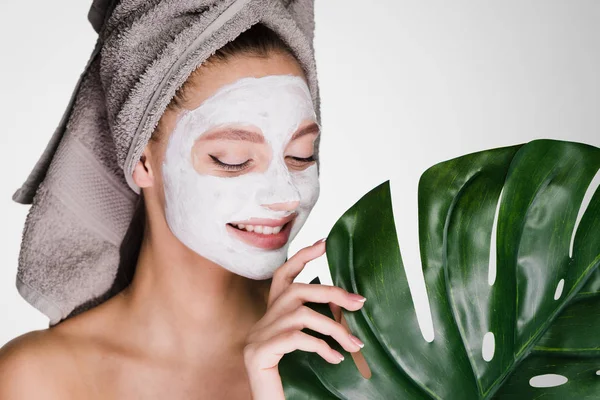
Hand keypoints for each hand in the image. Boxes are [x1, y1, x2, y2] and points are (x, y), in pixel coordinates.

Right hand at [243, 238, 366, 399]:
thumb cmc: (291, 380)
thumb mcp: (303, 347)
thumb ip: (316, 326)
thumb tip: (349, 307)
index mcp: (272, 317)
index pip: (282, 276)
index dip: (302, 258)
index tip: (323, 243)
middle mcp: (261, 322)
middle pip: (296, 291)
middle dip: (331, 293)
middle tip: (359, 303)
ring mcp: (258, 337)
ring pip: (300, 314)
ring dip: (332, 327)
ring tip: (353, 345)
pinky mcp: (259, 353)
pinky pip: (295, 338)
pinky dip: (320, 346)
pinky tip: (334, 359)